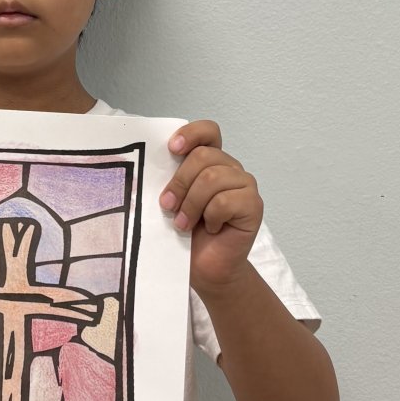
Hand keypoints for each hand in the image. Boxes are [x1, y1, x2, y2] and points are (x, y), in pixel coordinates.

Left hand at [159, 118, 262, 295]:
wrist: (205, 269)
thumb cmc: (186, 235)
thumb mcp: (172, 201)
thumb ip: (168, 180)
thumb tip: (146, 166)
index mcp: (210, 162)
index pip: (208, 131)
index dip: (191, 133)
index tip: (172, 149)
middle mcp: (230, 169)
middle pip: (204, 156)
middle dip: (180, 182)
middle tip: (167, 206)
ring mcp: (244, 186)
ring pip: (212, 178)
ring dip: (191, 204)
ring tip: (183, 224)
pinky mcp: (253, 205)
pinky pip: (226, 201)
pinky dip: (211, 217)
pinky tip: (211, 229)